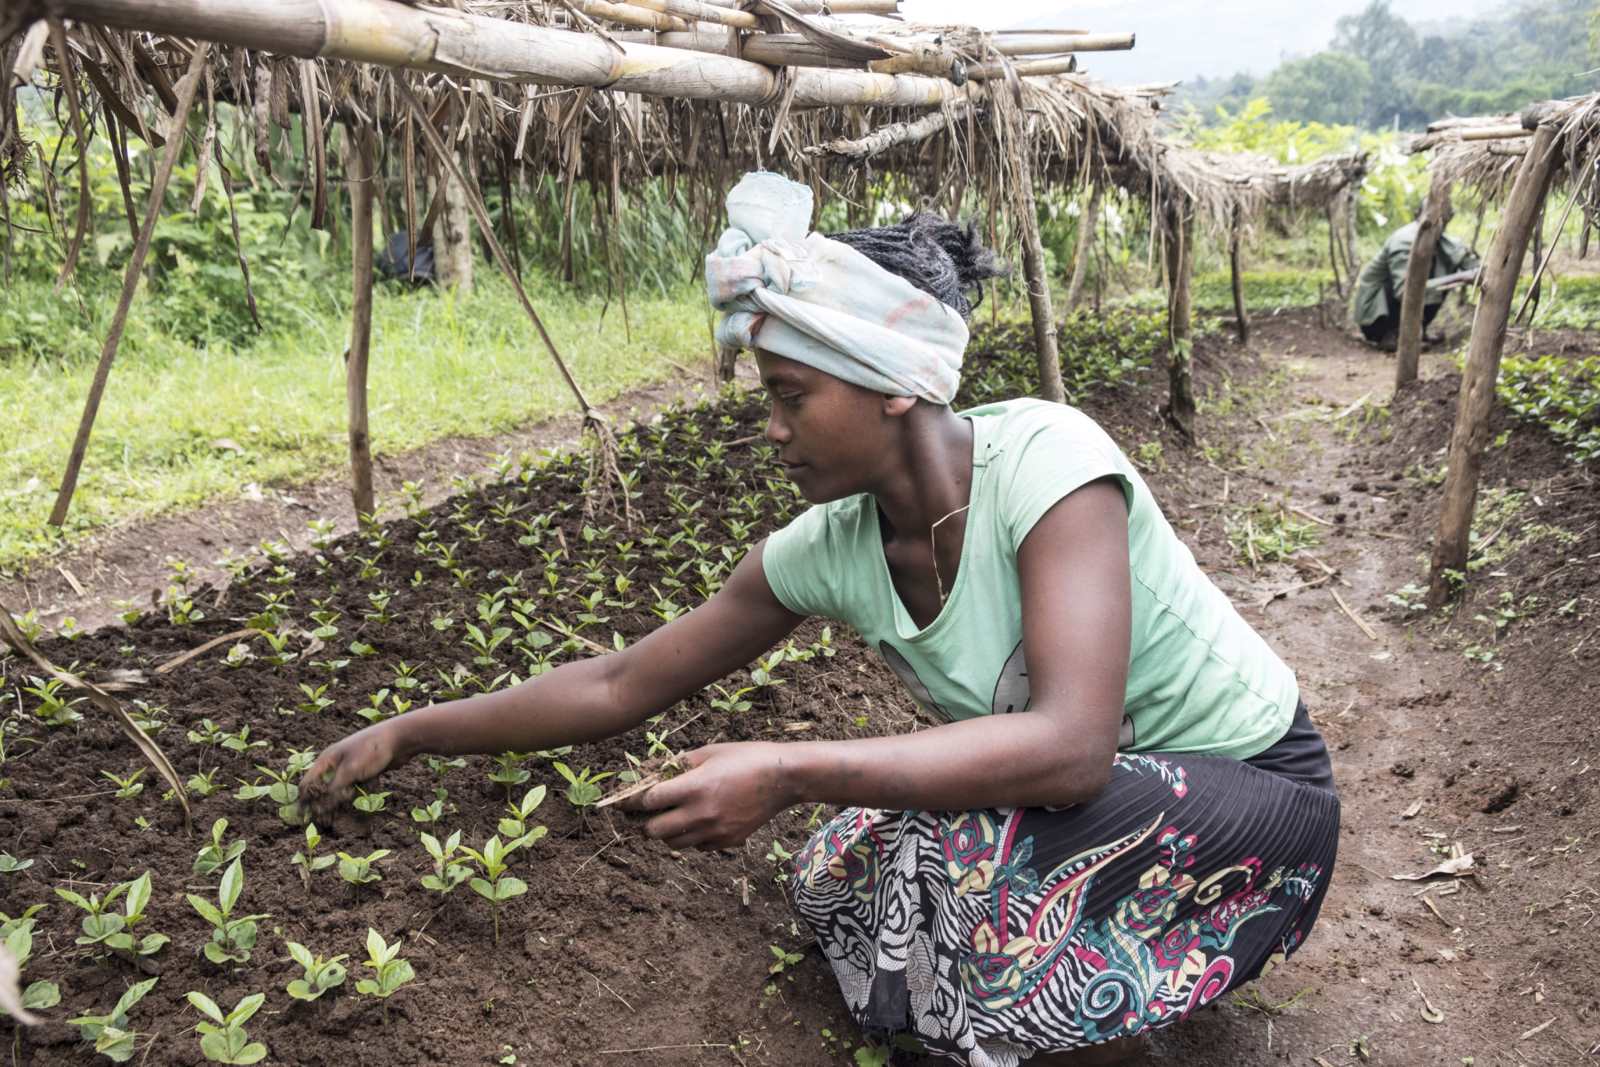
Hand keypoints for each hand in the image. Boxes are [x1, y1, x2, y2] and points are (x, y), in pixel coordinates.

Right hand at [299, 720, 406, 815]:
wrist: (400, 738)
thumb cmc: (371, 751)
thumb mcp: (350, 771)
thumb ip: (334, 790)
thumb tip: (319, 809)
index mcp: (326, 760)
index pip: (308, 783)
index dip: (304, 801)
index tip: (305, 818)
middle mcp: (335, 764)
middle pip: (322, 788)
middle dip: (321, 805)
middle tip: (323, 822)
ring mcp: (350, 767)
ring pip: (339, 790)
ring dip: (338, 803)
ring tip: (336, 820)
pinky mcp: (363, 772)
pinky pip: (353, 788)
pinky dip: (352, 798)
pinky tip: (354, 810)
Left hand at [622, 741, 794, 850]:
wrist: (784, 778)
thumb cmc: (747, 757)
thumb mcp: (711, 752)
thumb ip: (681, 764)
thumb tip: (657, 772)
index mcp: (693, 787)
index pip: (649, 801)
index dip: (635, 800)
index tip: (629, 800)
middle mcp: (701, 813)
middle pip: (654, 832)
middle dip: (647, 822)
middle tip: (650, 814)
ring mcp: (715, 831)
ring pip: (674, 845)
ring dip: (668, 833)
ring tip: (673, 819)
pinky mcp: (728, 841)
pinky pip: (699, 847)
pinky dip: (693, 838)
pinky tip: (699, 823)